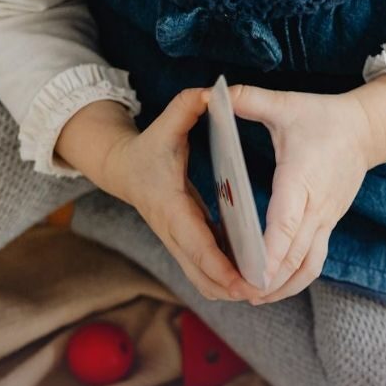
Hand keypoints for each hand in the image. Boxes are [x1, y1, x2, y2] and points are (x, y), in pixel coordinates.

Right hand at [100, 87, 259, 302]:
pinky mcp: (184, 246)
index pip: (195, 242)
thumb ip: (187, 106)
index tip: (241, 280)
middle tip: (262, 292)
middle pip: (200, 272)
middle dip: (229, 287)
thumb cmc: (149, 147)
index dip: (218, 264)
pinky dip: (225, 281)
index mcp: (169, 205)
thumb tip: (210, 93)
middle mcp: (172, 231)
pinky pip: (205, 272)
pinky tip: (252, 280)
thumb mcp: (167, 124)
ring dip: (228, 289)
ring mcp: (176, 243)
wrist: (122, 169)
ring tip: (262, 290)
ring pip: (202, 280)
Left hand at [231, 84, 381, 302]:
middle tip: (243, 294)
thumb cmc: (324, 118)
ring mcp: (326, 218)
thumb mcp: (286, 103)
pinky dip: (296, 278)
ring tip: (256, 298)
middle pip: (296, 253)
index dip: (271, 252)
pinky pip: (314, 259)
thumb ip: (248, 100)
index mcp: (302, 178)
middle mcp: (317, 206)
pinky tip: (275, 287)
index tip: (254, 274)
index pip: (287, 222)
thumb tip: (212, 93)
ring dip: (285, 285)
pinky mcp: (329, 223)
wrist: (367, 130)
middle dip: (271, 278)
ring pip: (308, 264)